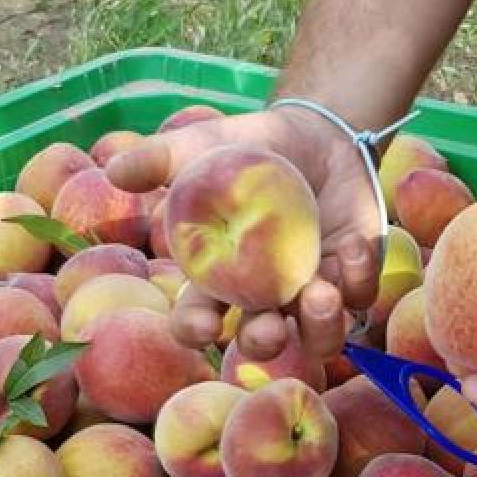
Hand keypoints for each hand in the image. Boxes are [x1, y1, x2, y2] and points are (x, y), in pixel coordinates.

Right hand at [105, 107, 382, 361]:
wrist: (316, 132)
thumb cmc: (248, 148)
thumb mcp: (202, 147)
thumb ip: (160, 160)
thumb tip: (114, 169)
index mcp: (220, 278)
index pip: (197, 318)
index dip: (195, 329)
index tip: (202, 324)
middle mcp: (266, 296)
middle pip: (260, 340)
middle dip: (264, 343)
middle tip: (269, 328)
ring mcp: (311, 291)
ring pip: (318, 337)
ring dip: (320, 326)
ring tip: (320, 293)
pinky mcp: (354, 277)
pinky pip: (361, 296)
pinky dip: (359, 276)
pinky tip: (353, 244)